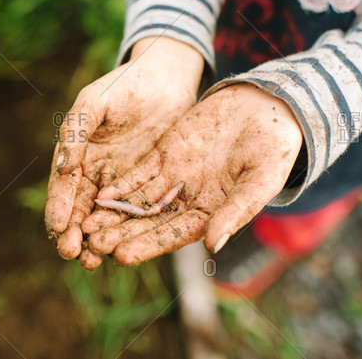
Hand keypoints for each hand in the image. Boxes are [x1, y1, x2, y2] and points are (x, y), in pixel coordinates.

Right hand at [45, 37, 203, 266]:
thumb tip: (62, 167)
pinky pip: (135, 213)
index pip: (63, 188)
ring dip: (97, 240)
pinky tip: (126, 246)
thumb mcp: (94, 102)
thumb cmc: (125, 85)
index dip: (58, 208)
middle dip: (73, 234)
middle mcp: (95, 175)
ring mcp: (120, 184)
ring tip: (93, 261)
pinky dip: (128, 231)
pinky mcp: (147, 187)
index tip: (58, 228)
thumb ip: (76, 130)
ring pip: (105, 219)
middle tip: (73, 254)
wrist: (166, 80)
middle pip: (80, 211)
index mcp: (76, 156)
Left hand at [83, 83, 302, 264]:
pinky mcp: (166, 155)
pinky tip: (100, 193)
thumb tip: (213, 245)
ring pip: (139, 199)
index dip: (149, 245)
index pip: (175, 235)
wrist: (266, 106)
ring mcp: (176, 178)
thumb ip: (237, 210)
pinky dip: (121, 184)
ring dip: (114, 212)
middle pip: (150, 221)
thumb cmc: (274, 147)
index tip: (123, 255)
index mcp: (213, 213)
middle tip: (93, 244)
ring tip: (87, 224)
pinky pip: (140, 173)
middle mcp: (189, 200)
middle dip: (122, 232)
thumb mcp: (261, 178)